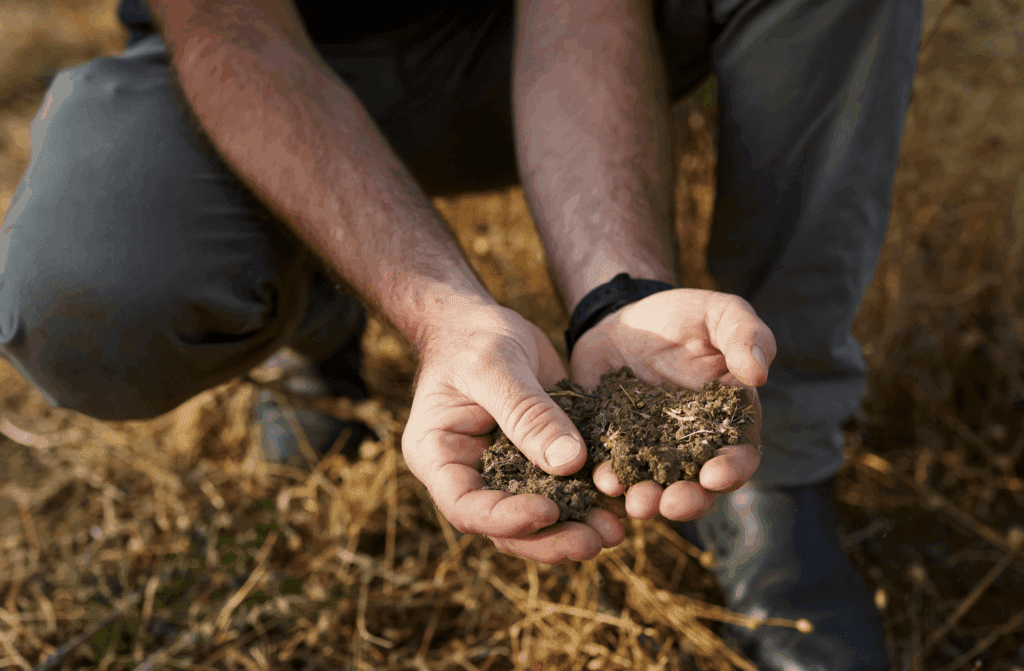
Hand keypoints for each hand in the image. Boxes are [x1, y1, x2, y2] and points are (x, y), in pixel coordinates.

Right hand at [402, 302, 625, 563]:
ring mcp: (504, 473)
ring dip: (575, 528)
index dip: (505, 519)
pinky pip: (563, 491)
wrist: (485, 323)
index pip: (466, 507)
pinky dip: (591, 501)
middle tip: (593, 540)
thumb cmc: (473, 337)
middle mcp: (470, 475)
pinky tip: (622, 504)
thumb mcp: (495, 365)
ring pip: (537, 519)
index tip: (547, 510)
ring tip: (614, 532)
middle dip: (550, 538)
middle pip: (505, 527)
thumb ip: (527, 413)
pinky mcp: (538, 462)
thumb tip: (568, 463)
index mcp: (439, 457)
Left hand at [570, 288, 775, 522]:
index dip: (731, 469)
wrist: (623, 317)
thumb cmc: (684, 316)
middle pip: (697, 486)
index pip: (739, 454)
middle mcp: (692, 445)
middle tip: (671, 505)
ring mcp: (651, 450)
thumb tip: (759, 374)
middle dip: (687, 500)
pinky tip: (601, 481)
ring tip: (636, 504)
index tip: (714, 474)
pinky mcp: (614, 447)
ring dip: (648, 501)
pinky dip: (608, 480)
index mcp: (728, 419)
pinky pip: (611, 470)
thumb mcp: (720, 313)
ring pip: (655, 487)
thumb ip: (745, 336)